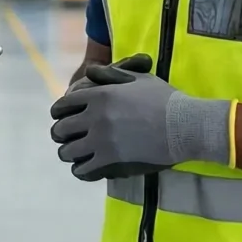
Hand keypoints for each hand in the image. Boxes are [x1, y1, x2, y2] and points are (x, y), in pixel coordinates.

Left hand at [48, 53, 179, 180]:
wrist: (183, 125)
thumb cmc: (164, 99)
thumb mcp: (137, 78)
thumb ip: (110, 75)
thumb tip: (90, 71)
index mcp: (98, 95)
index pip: (62, 105)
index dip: (58, 113)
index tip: (62, 119)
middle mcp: (94, 117)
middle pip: (60, 129)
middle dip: (61, 134)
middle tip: (68, 139)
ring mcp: (100, 139)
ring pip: (67, 152)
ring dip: (70, 153)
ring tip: (78, 155)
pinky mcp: (110, 159)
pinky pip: (82, 169)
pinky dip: (81, 170)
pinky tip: (87, 168)